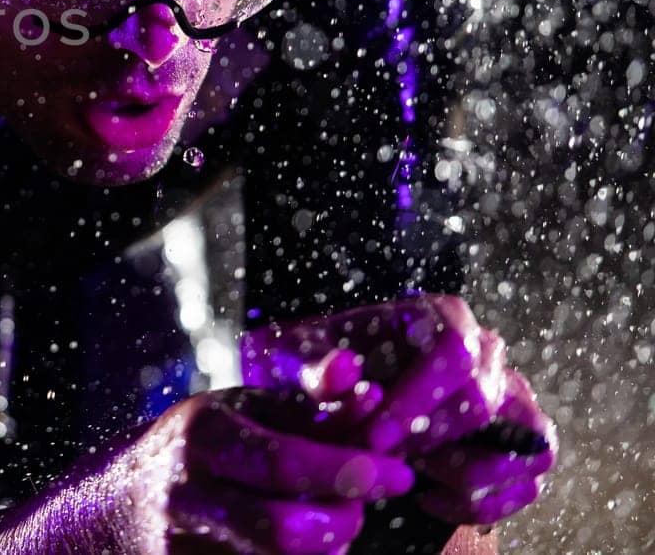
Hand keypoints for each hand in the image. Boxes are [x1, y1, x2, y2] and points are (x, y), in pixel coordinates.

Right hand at [132, 388, 416, 553]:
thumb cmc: (204, 443)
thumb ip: (312, 404)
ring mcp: (184, 546)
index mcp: (201, 435)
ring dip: (326, 547)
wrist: (121, 502)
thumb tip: (373, 393)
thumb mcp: (247, 409)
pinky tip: (303, 542)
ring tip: (329, 520)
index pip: (285, 462)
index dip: (351, 471)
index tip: (400, 474)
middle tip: (359, 506)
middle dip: (343, 521)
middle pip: (288, 530)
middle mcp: (187, 494)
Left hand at [241, 296, 555, 527]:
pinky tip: (430, 499)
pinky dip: (483, 503)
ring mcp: (510, 396)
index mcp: (436, 316)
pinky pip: (527, 482)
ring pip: (523, 444)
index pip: (453, 352)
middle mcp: (484, 350)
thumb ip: (309, 366)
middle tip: (385, 459)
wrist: (330, 398)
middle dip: (430, 442)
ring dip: (463, 473)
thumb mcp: (292, 359)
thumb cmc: (312, 371)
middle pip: (484, 401)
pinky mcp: (519, 442)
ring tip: (411, 474)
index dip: (419, 401)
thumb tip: (340, 371)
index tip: (377, 438)